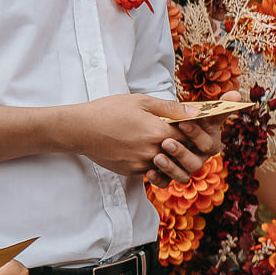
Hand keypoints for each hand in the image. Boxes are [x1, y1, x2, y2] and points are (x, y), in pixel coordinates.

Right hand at [63, 94, 222, 183]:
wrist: (79, 129)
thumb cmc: (109, 110)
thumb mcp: (141, 102)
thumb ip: (170, 108)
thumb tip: (196, 112)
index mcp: (158, 132)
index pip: (190, 138)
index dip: (196, 133)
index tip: (194, 128)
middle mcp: (153, 151)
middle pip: (184, 157)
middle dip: (189, 150)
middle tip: (186, 141)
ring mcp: (142, 164)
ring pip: (170, 169)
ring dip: (174, 161)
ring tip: (169, 149)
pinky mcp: (131, 172)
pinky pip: (152, 173)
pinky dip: (156, 166)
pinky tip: (151, 154)